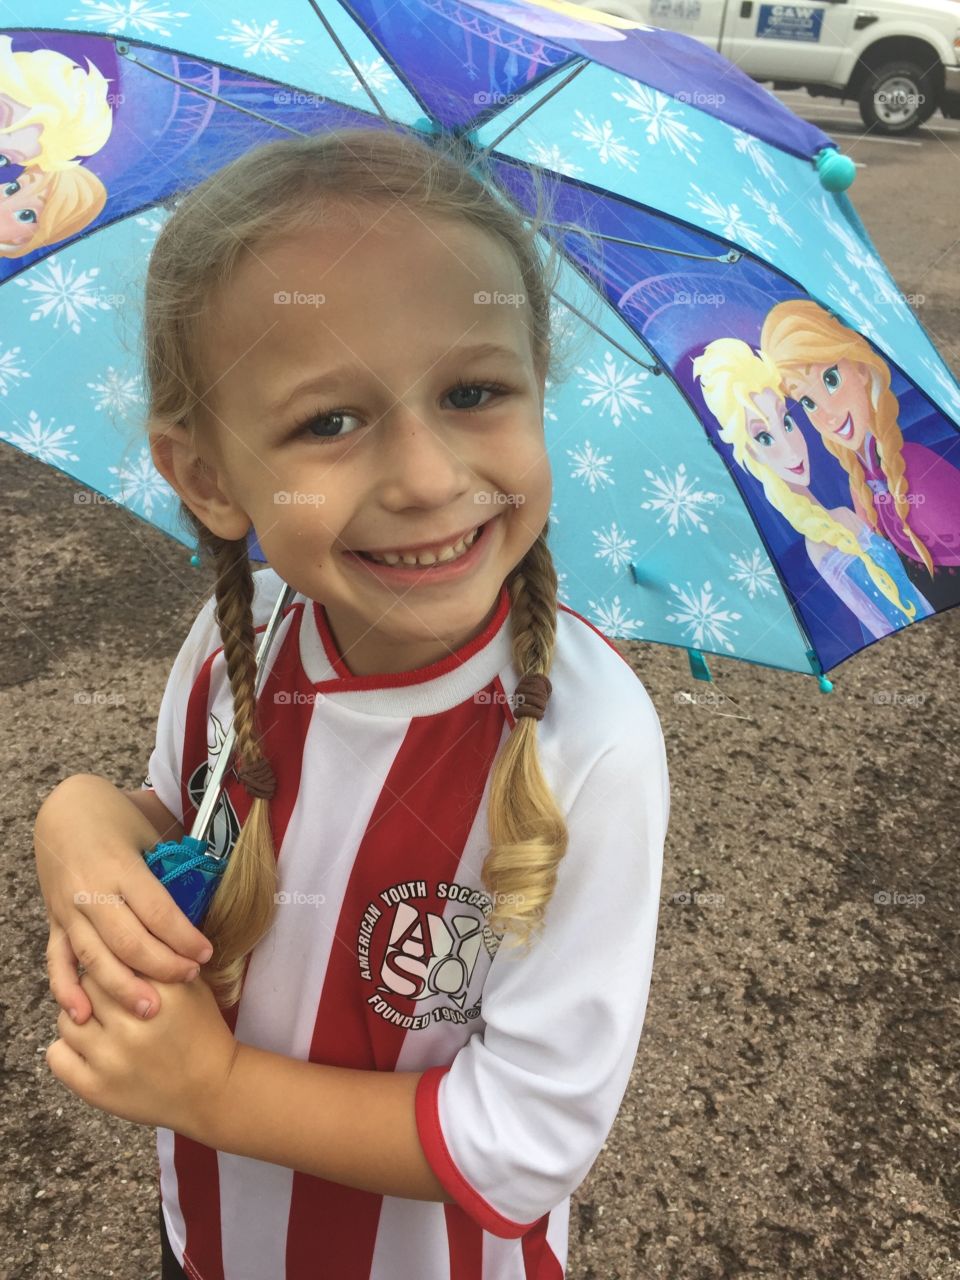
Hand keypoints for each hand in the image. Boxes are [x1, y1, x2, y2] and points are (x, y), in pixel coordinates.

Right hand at [35, 776, 212, 1022]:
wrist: (66, 809)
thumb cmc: (118, 821)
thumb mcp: (148, 834)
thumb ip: (170, 869)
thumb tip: (206, 898)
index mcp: (122, 867)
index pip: (158, 911)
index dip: (184, 937)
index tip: (206, 953)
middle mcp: (92, 892)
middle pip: (129, 941)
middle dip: (162, 967)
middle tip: (189, 979)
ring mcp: (69, 910)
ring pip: (95, 957)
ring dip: (123, 987)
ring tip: (150, 1011)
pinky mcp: (54, 921)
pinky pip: (57, 961)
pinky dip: (67, 990)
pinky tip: (82, 1015)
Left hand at [45, 970, 237, 1142]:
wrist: (210, 1089)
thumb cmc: (201, 1031)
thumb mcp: (193, 986)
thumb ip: (162, 962)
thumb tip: (124, 939)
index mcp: (162, 992)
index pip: (116, 958)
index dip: (116, 962)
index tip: (123, 971)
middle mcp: (134, 1024)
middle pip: (88, 985)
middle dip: (97, 987)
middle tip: (109, 996)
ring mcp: (112, 1058)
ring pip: (67, 1018)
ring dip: (80, 1016)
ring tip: (99, 1022)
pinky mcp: (96, 1088)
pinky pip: (56, 1056)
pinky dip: (66, 1049)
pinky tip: (87, 1048)